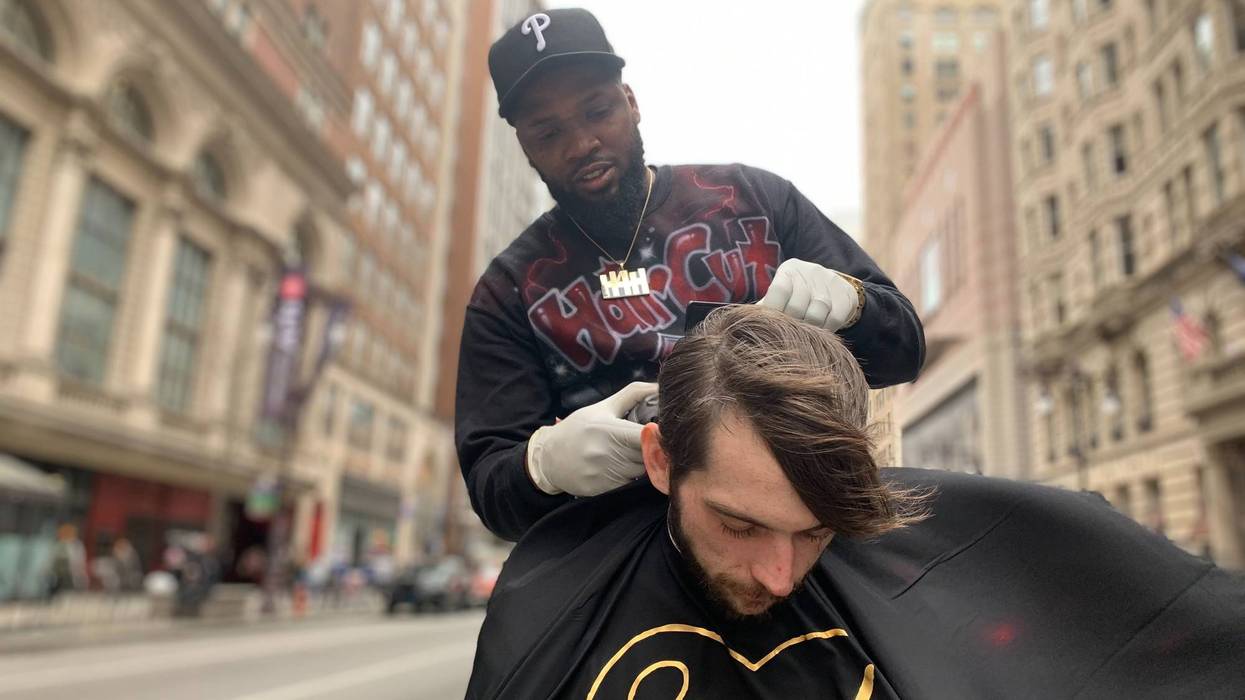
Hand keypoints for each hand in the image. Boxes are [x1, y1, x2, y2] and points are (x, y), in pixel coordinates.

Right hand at [525, 382, 657, 495]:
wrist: (548, 457)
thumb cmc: (579, 429)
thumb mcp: (603, 407)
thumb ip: (633, 394)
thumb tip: (658, 386)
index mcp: (609, 430)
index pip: (647, 436)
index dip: (657, 434)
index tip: (657, 432)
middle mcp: (607, 453)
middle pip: (647, 455)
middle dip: (649, 448)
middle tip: (641, 443)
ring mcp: (605, 474)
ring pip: (640, 471)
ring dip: (640, 464)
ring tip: (626, 454)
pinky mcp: (603, 490)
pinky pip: (628, 483)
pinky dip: (627, 476)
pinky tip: (616, 467)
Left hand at [758, 258, 862, 330]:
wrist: (832, 287)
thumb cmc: (796, 295)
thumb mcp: (780, 294)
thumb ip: (765, 307)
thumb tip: (743, 322)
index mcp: (789, 271)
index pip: (779, 291)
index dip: (774, 311)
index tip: (772, 324)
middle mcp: (810, 272)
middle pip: (797, 307)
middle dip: (791, 324)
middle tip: (788, 333)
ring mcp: (830, 283)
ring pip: (816, 315)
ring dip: (808, 329)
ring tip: (803, 334)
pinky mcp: (845, 296)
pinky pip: (833, 320)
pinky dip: (825, 330)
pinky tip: (819, 331)